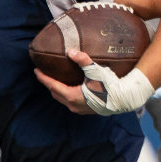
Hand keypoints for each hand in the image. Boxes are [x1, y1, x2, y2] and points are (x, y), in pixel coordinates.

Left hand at [36, 51, 155, 115]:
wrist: (124, 98)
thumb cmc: (110, 85)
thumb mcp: (95, 70)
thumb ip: (82, 60)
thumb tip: (71, 51)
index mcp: (72, 96)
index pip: (52, 85)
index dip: (43, 78)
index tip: (36, 70)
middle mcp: (73, 105)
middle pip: (56, 93)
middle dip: (49, 84)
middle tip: (45, 74)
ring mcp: (80, 109)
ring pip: (63, 99)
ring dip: (58, 90)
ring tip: (56, 80)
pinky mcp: (87, 110)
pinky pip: (71, 102)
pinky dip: (67, 94)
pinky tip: (70, 88)